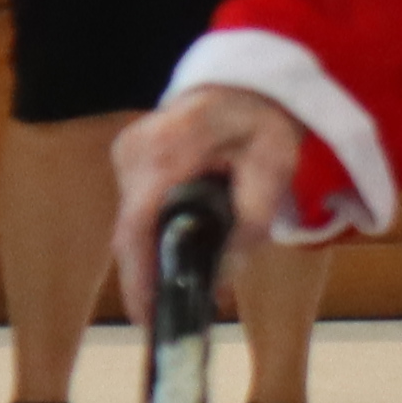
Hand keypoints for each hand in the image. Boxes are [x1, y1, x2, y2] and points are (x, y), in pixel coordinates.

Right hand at [107, 88, 306, 303]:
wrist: (248, 82)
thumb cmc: (263, 122)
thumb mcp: (274, 168)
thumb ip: (251, 220)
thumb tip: (222, 280)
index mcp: (169, 148)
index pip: (138, 223)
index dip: (138, 276)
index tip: (147, 317)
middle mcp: (136, 149)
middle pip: (130, 230)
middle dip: (147, 278)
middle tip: (168, 320)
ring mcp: (127, 152)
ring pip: (131, 223)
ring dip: (151, 258)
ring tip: (176, 296)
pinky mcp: (128, 159)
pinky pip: (135, 209)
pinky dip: (152, 237)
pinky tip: (174, 258)